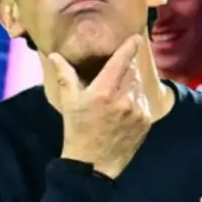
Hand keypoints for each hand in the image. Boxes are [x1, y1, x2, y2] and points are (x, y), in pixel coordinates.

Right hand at [49, 35, 152, 178]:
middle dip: (125, 70)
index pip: (121, 62)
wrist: (93, 164)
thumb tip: (55, 55)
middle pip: (131, 71)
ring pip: (138, 86)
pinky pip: (144, 101)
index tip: (136, 38)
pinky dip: (136, 100)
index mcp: (103, 92)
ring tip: (115, 99)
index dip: (130, 47)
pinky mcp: (146, 121)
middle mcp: (123, 99)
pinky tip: (124, 110)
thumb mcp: (69, 102)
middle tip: (113, 78)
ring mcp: (137, 110)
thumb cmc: (78, 130)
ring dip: (130, 86)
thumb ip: (66, 76)